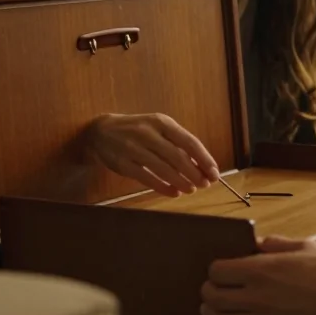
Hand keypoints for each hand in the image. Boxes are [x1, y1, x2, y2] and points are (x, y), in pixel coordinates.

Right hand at [84, 112, 220, 196]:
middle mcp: (148, 133)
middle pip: (177, 157)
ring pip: (163, 169)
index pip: (189, 141)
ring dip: (180, 181)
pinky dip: (162, 187)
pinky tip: (173, 192)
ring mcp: (134, 148)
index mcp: (162, 122)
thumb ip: (178, 143)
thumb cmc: (138, 130)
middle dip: (194, 173)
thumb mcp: (158, 128)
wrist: (101, 131)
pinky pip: (146, 178)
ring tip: (191, 189)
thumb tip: (202, 164)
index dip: (204, 159)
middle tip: (205, 184)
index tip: (214, 172)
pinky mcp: (123, 164)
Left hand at [201, 236, 315, 314]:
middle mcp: (256, 298)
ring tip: (211, 309)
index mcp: (263, 271)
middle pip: (213, 297)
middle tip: (211, 288)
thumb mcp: (307, 247)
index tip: (220, 269)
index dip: (216, 268)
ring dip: (210, 314)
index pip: (219, 271)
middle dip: (208, 291)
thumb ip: (277, 244)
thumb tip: (259, 243)